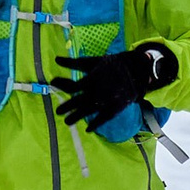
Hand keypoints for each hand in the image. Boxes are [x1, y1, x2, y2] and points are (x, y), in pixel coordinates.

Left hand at [54, 43, 176, 130]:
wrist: (136, 70)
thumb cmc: (112, 64)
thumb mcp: (93, 61)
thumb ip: (74, 62)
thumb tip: (56, 59)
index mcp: (91, 79)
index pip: (72, 87)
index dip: (61, 86)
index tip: (53, 85)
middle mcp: (97, 91)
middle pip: (78, 101)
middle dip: (67, 107)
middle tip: (58, 112)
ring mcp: (106, 101)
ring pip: (88, 111)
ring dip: (77, 117)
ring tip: (67, 123)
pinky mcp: (115, 107)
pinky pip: (104, 118)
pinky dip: (96, 124)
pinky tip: (88, 129)